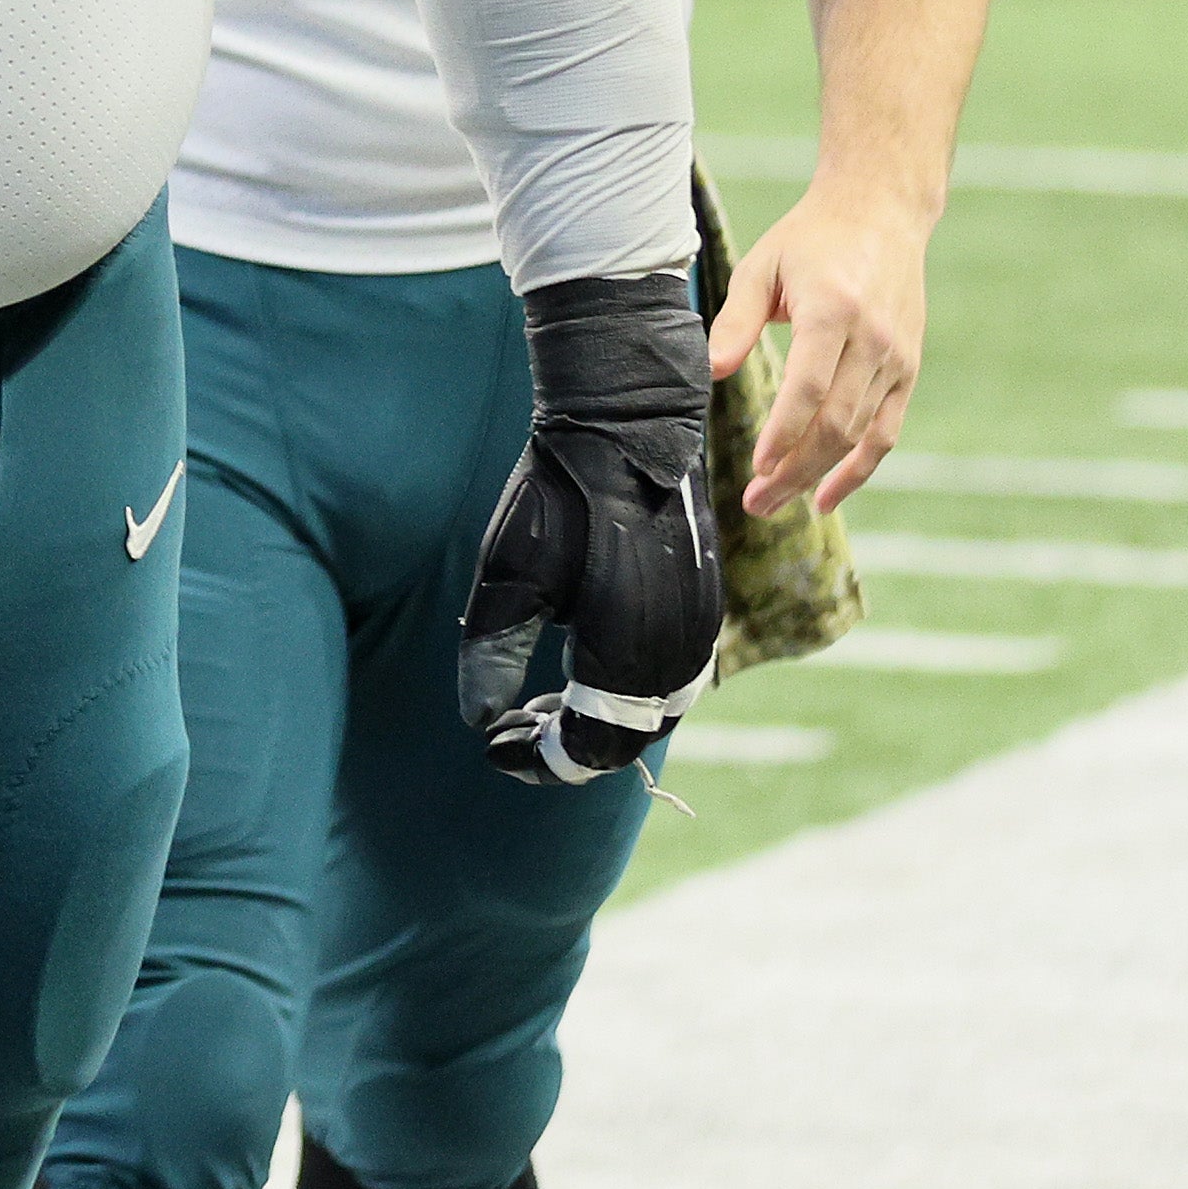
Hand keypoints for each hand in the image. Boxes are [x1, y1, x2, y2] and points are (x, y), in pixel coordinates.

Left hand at [462, 270, 722, 787]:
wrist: (626, 428)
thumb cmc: (558, 497)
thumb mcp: (507, 577)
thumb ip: (493, 655)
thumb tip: (481, 721)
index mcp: (629, 658)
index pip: (588, 748)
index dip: (538, 761)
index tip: (494, 748)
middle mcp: (677, 656)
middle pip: (626, 740)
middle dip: (568, 746)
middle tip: (513, 728)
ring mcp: (699, 631)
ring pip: (653, 713)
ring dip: (599, 720)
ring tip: (541, 701)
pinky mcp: (706, 607)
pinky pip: (672, 679)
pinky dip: (627, 692)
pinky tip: (584, 667)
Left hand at [706, 178, 933, 514]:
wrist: (882, 213)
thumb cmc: (811, 239)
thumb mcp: (762, 266)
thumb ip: (736, 321)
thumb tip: (710, 371)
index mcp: (833, 309)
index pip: (810, 387)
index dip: (783, 433)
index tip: (755, 466)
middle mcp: (872, 338)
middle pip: (835, 422)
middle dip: (794, 470)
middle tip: (755, 503)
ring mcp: (896, 357)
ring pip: (860, 435)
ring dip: (818, 476)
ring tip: (775, 501)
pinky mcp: (908, 369)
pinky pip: (886, 432)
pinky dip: (859, 469)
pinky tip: (826, 496)